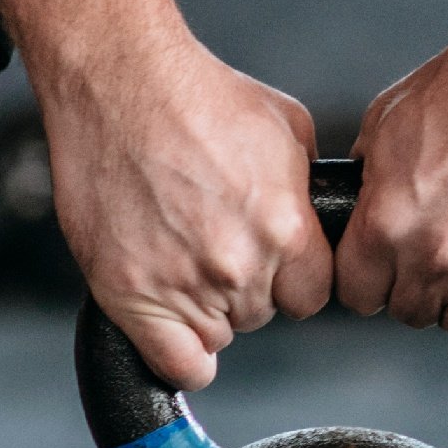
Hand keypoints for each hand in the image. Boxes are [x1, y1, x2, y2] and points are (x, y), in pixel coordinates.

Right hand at [39, 27, 325, 391]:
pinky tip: (177, 328)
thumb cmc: (202, 97)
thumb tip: (324, 218)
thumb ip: (308, 190)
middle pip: (265, 314)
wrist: (122, 84)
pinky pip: (173, 362)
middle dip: (252, 286)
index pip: (315, 296)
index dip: (299, 280)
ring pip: (219, 334)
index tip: (281, 265)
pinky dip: (179, 354)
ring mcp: (181, 283)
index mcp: (287, 231)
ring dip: (209, 309)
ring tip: (188, 258)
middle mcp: (239, 266)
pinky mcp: (128, 291)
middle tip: (221, 244)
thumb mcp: (292, 133)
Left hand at [342, 23, 447, 352]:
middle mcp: (435, 257)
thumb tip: (362, 210)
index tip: (389, 265)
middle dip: (420, 283)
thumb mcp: (388, 126)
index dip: (372, 277)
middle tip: (446, 243)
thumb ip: (371, 185)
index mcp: (386, 225)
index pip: (358, 295)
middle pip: (410, 312)